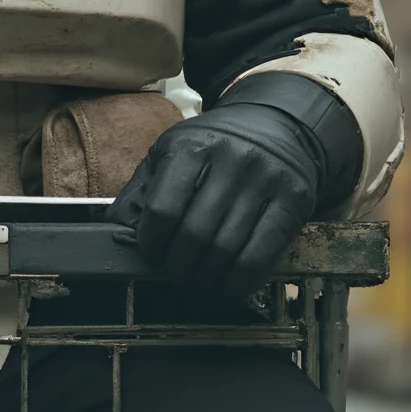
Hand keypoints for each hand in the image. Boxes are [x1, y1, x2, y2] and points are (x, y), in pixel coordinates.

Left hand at [111, 101, 320, 292]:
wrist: (277, 125)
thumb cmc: (214, 147)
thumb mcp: (171, 152)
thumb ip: (142, 190)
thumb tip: (116, 232)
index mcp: (193, 146)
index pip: (163, 210)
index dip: (152, 243)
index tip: (152, 254)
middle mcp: (233, 159)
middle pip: (195, 234)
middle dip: (178, 267)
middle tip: (175, 275)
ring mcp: (267, 179)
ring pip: (227, 249)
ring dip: (206, 279)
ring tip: (197, 283)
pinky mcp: (294, 200)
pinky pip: (261, 255)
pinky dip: (239, 281)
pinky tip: (226, 286)